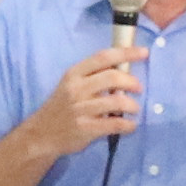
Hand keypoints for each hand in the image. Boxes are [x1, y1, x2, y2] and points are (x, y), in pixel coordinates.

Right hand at [18, 38, 145, 156]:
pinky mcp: (85, 129)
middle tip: (138, 88)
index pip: (103, 57)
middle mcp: (76, 89)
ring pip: (117, 101)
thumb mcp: (71, 85)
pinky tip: (130, 125)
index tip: (144, 52)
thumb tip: (125, 68)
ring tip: (135, 109)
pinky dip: (128, 125)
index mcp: (74, 74)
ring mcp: (80, 109)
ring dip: (133, 105)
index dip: (126, 53)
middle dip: (131, 81)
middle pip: (112, 77)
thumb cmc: (62, 106)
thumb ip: (93, 76)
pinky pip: (115, 124)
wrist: (41, 134)